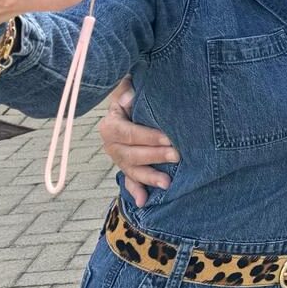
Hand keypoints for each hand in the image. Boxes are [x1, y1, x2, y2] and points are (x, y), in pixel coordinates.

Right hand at [99, 77, 178, 206]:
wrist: (128, 102)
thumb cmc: (131, 93)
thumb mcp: (127, 86)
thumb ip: (127, 90)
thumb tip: (129, 98)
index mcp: (110, 125)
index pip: (129, 133)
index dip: (148, 136)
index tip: (168, 137)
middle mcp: (111, 145)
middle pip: (132, 154)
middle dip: (155, 156)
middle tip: (177, 155)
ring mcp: (118, 159)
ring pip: (133, 171)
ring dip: (149, 178)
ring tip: (167, 183)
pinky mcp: (126, 167)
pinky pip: (130, 181)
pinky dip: (136, 191)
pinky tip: (143, 201)